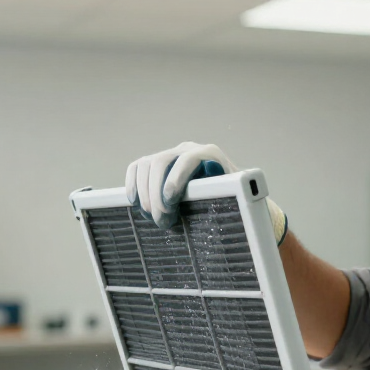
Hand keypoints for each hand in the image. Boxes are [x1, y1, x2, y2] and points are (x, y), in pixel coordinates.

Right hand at [124, 142, 286, 241]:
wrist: (229, 197)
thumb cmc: (235, 200)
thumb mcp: (237, 199)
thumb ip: (234, 197)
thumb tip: (236, 199)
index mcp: (210, 155)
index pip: (188, 159)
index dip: (176, 178)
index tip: (170, 200)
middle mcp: (188, 150)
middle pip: (161, 161)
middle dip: (156, 192)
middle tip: (161, 219)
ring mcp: (170, 155)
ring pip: (146, 165)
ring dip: (143, 193)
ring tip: (152, 217)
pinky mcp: (155, 164)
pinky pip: (137, 168)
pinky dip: (132, 184)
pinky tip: (135, 203)